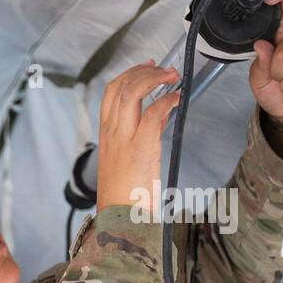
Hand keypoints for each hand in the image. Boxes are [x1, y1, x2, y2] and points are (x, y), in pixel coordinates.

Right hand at [96, 61, 180, 210]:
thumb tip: (161, 112)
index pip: (110, 92)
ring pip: (132, 93)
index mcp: (106, 133)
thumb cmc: (125, 192)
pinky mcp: (140, 147)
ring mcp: (124, 138)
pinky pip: (153, 113)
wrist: (120, 216)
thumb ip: (146, 131)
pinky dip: (167, 101)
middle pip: (121, 86)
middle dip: (144, 71)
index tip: (146, 67)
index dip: (129, 73)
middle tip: (165, 70)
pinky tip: (177, 99)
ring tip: (172, 77)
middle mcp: (112, 132)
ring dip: (155, 79)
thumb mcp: (131, 157)